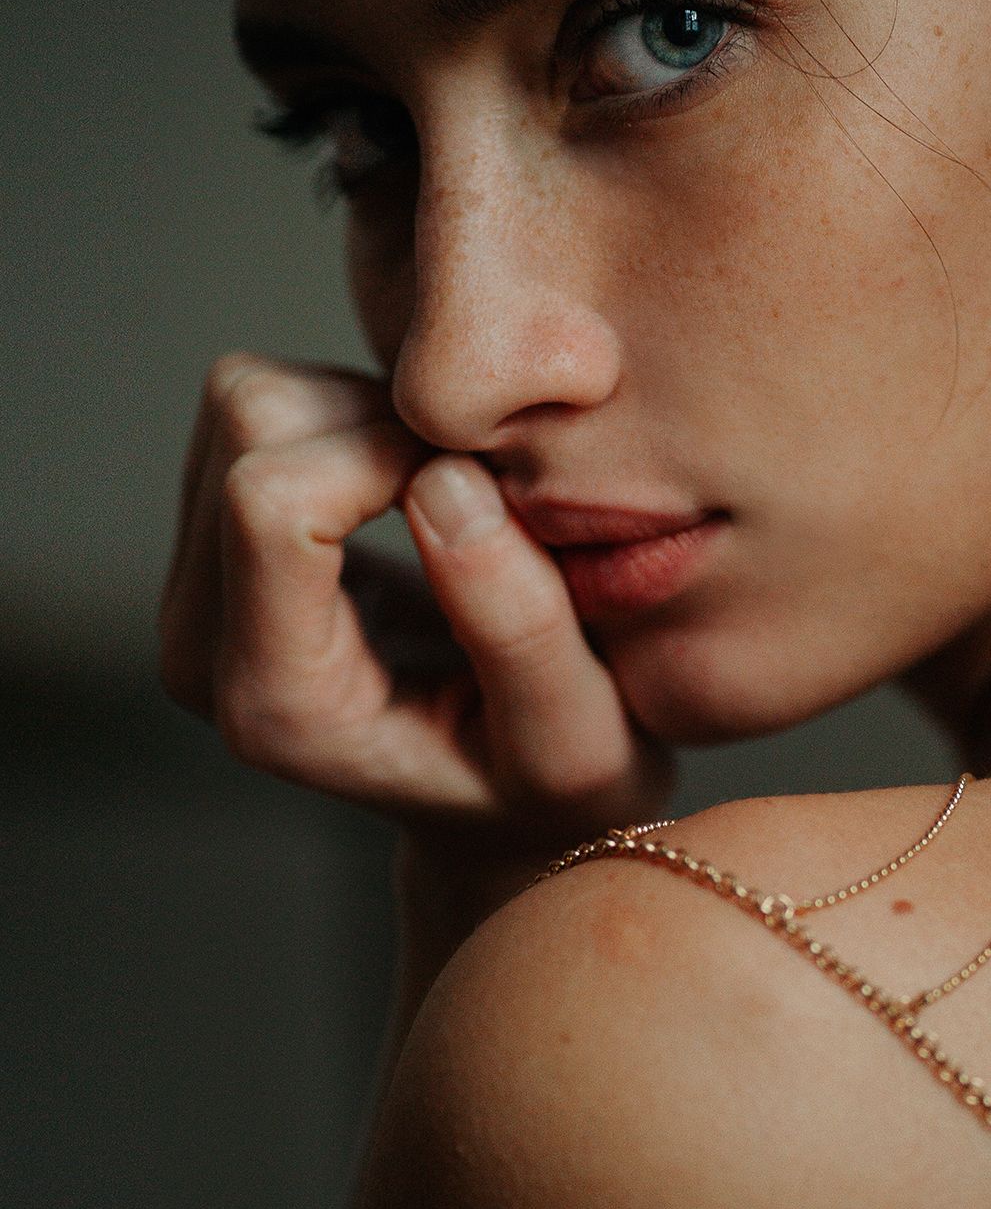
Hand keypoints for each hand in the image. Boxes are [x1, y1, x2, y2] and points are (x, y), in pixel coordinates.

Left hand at [158, 354, 675, 869]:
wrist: (500, 810)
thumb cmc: (551, 788)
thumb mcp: (576, 741)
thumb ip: (516, 626)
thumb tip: (441, 482)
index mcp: (279, 707)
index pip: (271, 502)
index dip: (388, 453)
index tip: (488, 486)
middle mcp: (202, 650)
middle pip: (248, 428)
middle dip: (381, 420)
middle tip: (484, 482)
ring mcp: (196, 592)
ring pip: (245, 398)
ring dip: (369, 410)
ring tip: (458, 489)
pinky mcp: (211, 538)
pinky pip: (262, 403)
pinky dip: (355, 410)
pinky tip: (418, 483)